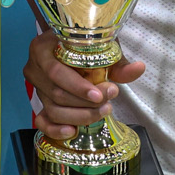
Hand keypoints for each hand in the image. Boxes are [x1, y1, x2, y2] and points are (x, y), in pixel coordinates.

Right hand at [22, 31, 144, 140]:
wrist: (73, 44)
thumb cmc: (86, 42)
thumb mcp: (102, 45)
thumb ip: (118, 61)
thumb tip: (139, 69)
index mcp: (42, 48)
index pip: (56, 72)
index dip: (77, 87)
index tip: (100, 95)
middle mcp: (35, 68)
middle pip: (56, 94)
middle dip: (85, 103)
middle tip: (108, 103)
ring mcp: (36, 88)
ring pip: (53, 110)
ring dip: (79, 116)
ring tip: (102, 112)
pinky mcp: (40, 103)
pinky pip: (43, 121)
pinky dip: (55, 129)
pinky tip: (72, 132)